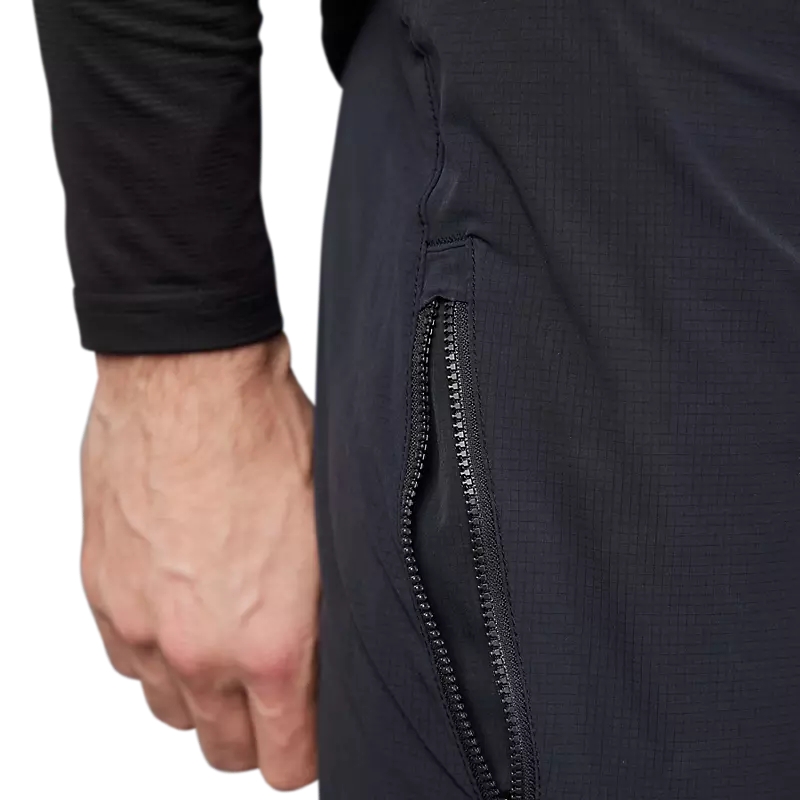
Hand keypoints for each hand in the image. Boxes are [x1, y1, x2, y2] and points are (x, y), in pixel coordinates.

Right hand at [80, 335, 318, 789]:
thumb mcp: (332, 535)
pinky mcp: (103, 593)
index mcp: (272, 644)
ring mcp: (143, 626)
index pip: (285, 760)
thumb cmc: (268, 439)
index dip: (303, 750)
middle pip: (226, 749)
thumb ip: (324, 619)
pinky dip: (156, 653)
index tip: (308, 728)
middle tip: (273, 689)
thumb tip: (326, 659)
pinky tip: (182, 610)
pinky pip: (129, 663)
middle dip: (256, 729)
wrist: (193, 381)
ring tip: (227, 642)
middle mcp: (199, 650)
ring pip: (173, 711)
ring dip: (203, 694)